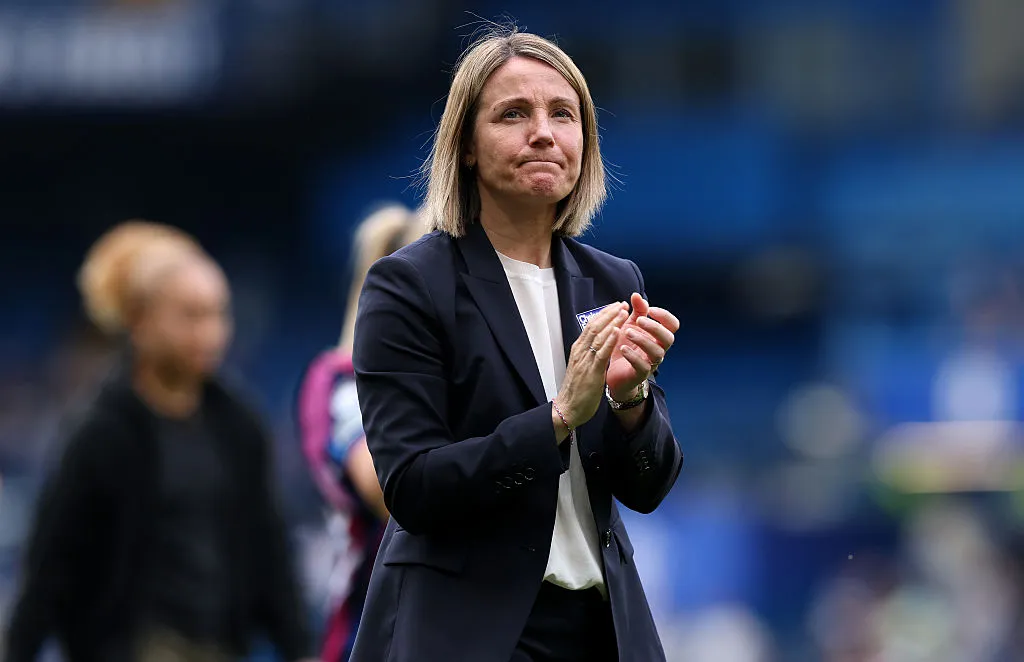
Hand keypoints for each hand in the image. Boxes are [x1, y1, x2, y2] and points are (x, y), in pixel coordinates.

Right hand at [552, 302, 628, 439]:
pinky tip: (617, 331)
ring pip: (597, 336)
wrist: (568, 408)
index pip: (591, 326)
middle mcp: (580, 352)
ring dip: (611, 322)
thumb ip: (590, 355)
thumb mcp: (583, 367)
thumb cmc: (576, 390)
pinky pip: (601, 353)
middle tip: (622, 304)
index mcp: (578, 350)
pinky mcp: (591, 372)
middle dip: (609, 313)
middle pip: (594, 326)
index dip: (603, 314)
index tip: (615, 306)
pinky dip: (609, 340)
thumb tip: (600, 344)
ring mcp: (585, 361)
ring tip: (623, 312)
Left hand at [606, 293, 679, 401]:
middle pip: (669, 338)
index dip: (664, 316)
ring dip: (643, 340)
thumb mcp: (630, 325)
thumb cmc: (626, 346)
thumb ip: (636, 311)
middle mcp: (658, 349)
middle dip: (655, 327)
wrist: (614, 372)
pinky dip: (633, 356)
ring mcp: (651, 363)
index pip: (673, 325)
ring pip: (657, 352)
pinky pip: (642, 366)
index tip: (650, 310)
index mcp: (658, 336)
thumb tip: (636, 295)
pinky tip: (622, 348)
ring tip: (627, 332)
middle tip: (639, 320)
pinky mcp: (640, 374)